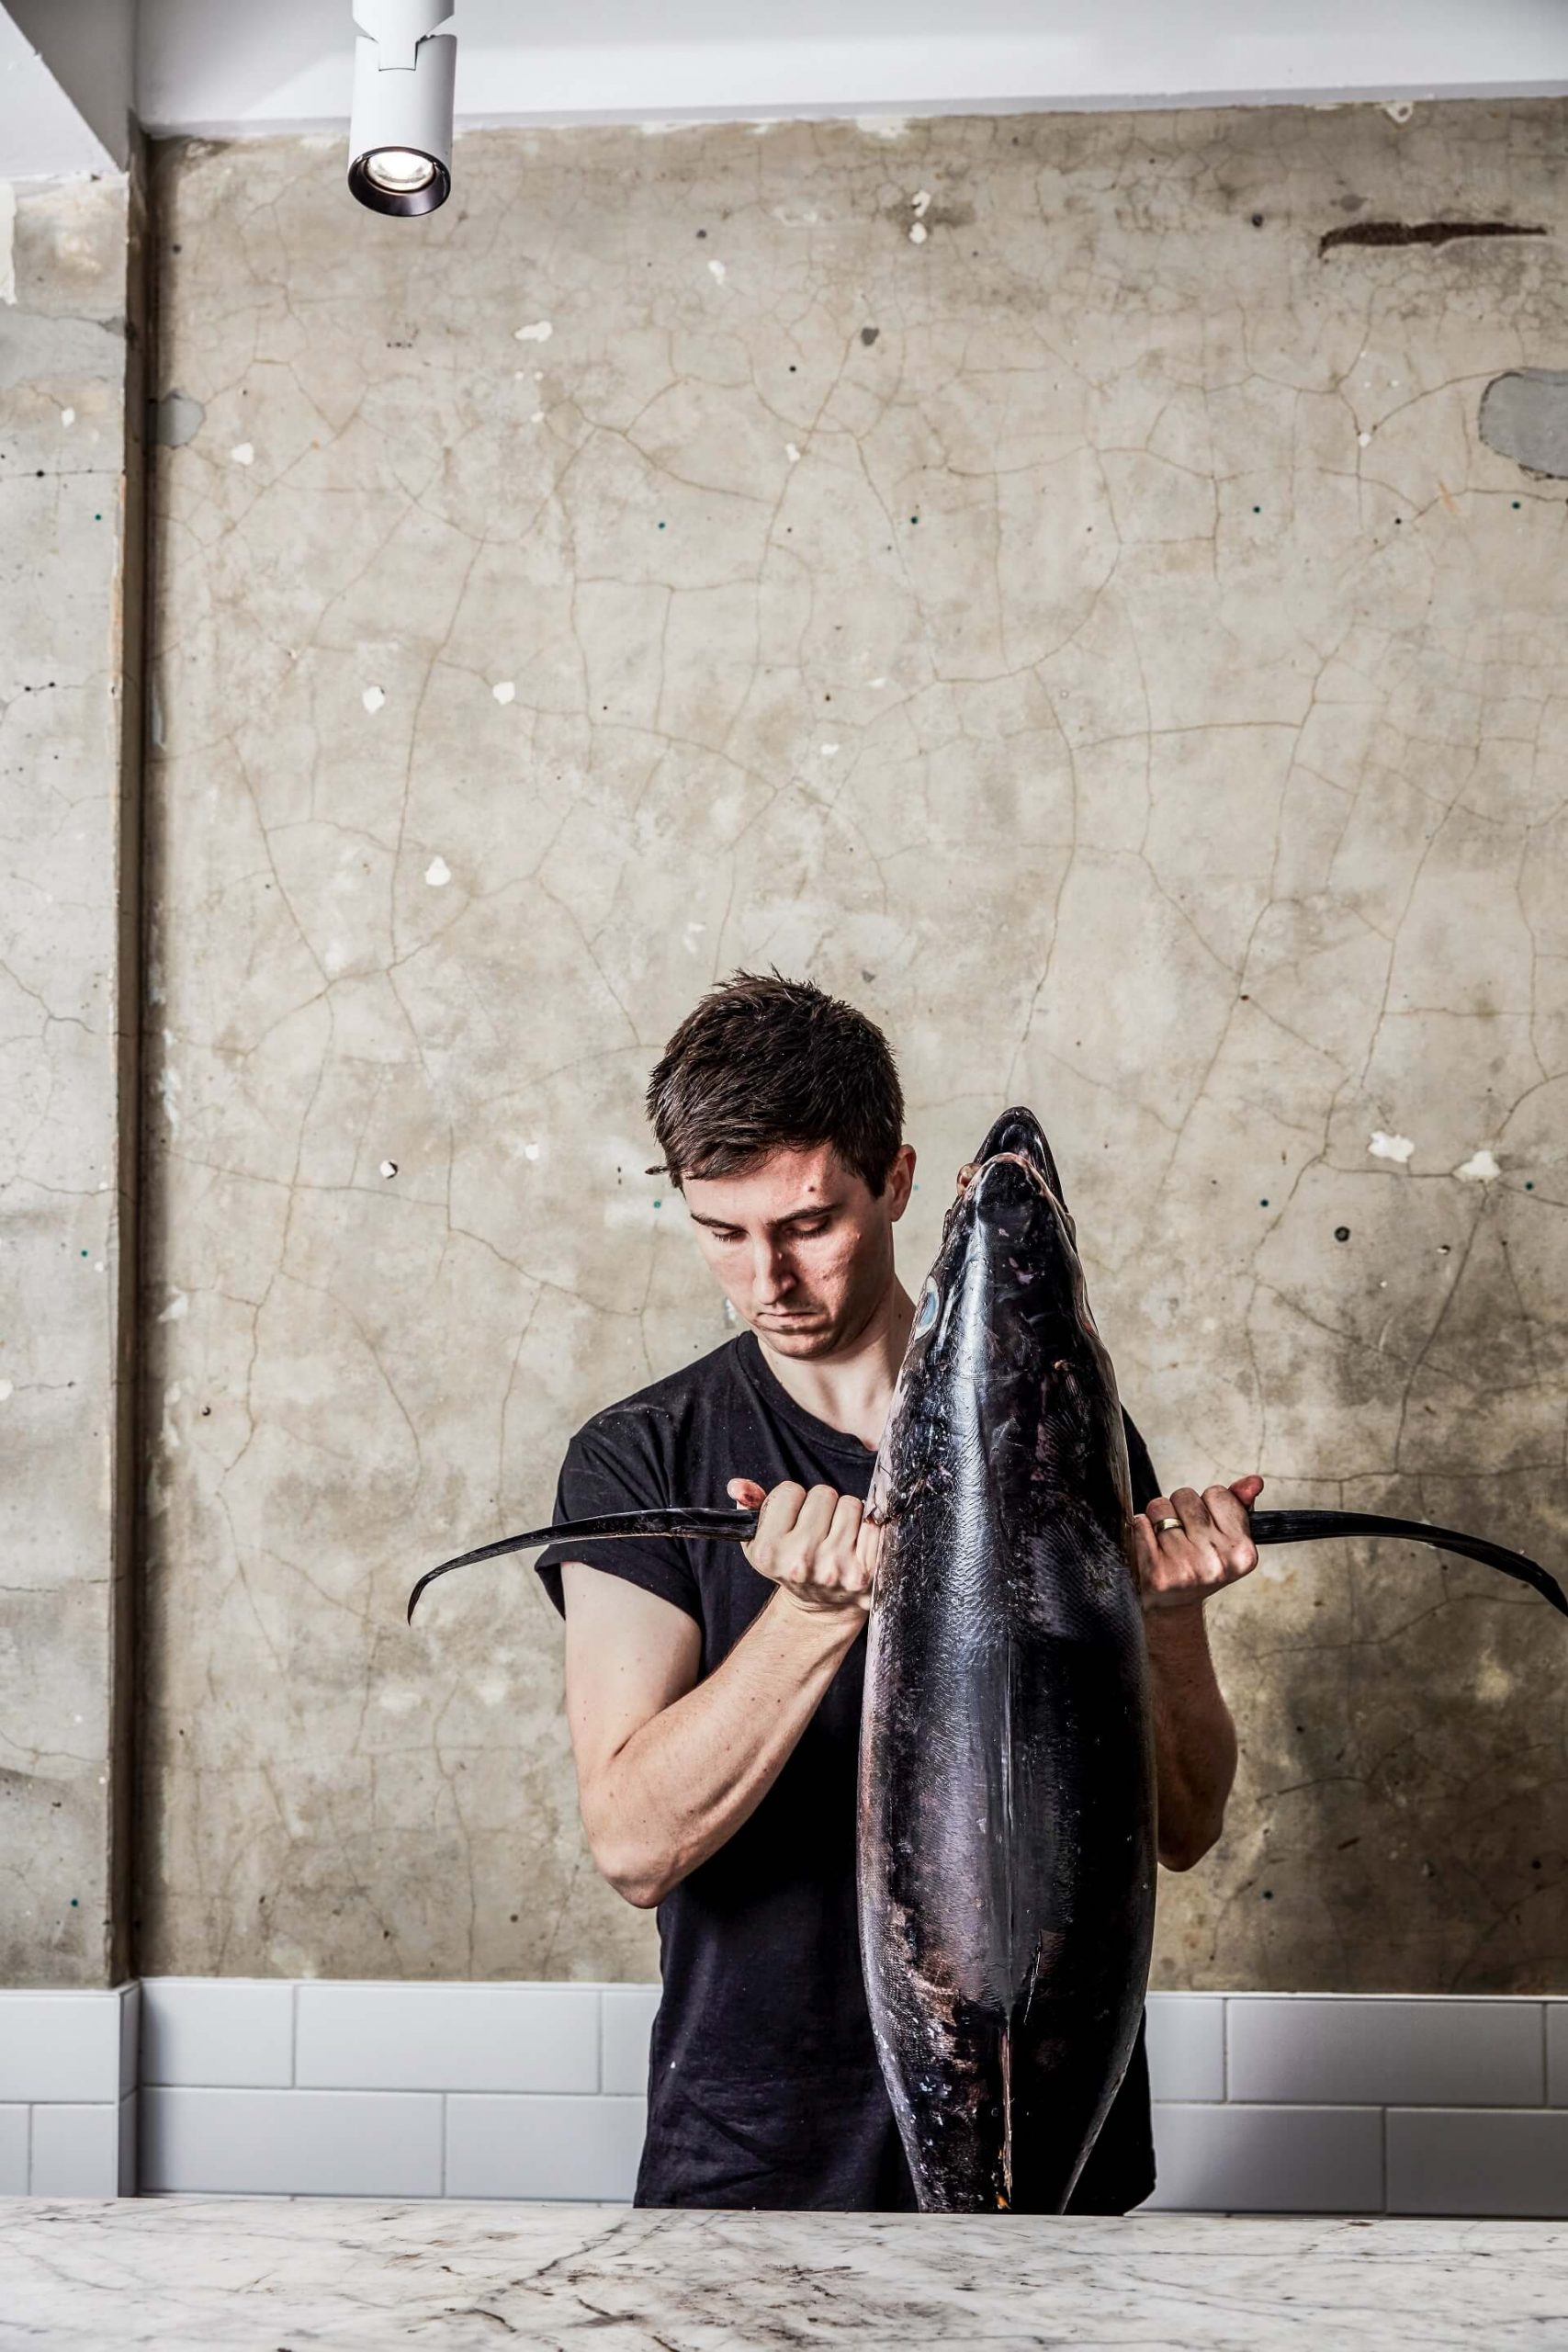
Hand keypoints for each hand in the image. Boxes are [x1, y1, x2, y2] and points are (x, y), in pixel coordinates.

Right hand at [727, 1478, 878, 1618]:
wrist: (822, 1608)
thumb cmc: (792, 1564)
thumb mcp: (762, 1539)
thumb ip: (749, 1505)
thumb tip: (738, 1485)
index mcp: (769, 1552)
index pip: (790, 1491)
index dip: (793, 1500)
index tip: (794, 1517)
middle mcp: (801, 1561)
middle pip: (823, 1494)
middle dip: (822, 1505)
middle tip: (818, 1527)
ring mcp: (835, 1568)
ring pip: (851, 1505)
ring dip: (846, 1515)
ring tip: (836, 1536)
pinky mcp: (865, 1572)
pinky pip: (874, 1524)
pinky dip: (867, 1528)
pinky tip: (855, 1544)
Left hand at [1134, 1476, 1263, 1612]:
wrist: (1172, 1604)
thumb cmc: (1198, 1566)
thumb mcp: (1226, 1538)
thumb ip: (1239, 1505)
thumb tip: (1254, 1482)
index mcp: (1242, 1551)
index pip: (1218, 1493)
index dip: (1206, 1505)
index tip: (1205, 1527)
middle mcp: (1217, 1562)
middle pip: (1186, 1496)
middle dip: (1179, 1509)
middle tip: (1182, 1536)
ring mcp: (1187, 1568)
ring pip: (1160, 1507)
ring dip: (1158, 1519)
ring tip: (1166, 1542)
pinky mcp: (1157, 1573)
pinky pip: (1140, 1524)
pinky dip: (1140, 1529)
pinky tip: (1149, 1547)